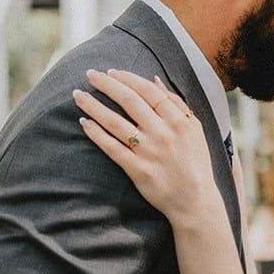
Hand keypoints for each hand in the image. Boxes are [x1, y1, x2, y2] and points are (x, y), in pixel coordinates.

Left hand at [74, 68, 214, 226]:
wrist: (195, 201)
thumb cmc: (196, 163)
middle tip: (89, 74)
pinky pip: (112, 147)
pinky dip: (96, 133)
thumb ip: (177, 103)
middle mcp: (163, 133)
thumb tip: (154, 79)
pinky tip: (84, 122)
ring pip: (115, 122)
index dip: (127, 79)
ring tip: (77, 96)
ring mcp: (149, 152)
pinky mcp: (137, 170)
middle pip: (130, 101)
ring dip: (94, 106)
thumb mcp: (195, 130)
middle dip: (106, 84)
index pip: (149, 91)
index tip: (110, 72)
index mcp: (179, 121)